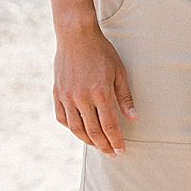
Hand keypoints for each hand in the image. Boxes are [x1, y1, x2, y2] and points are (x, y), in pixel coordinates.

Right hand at [53, 23, 135, 154]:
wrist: (76, 36)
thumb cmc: (101, 52)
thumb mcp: (119, 72)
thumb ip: (125, 97)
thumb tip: (133, 118)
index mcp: (100, 92)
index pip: (109, 125)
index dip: (116, 140)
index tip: (121, 150)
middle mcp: (82, 97)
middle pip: (93, 131)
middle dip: (104, 145)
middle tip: (111, 153)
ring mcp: (67, 96)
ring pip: (76, 128)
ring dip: (87, 141)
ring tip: (98, 146)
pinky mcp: (57, 93)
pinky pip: (62, 118)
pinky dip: (71, 127)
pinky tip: (80, 131)